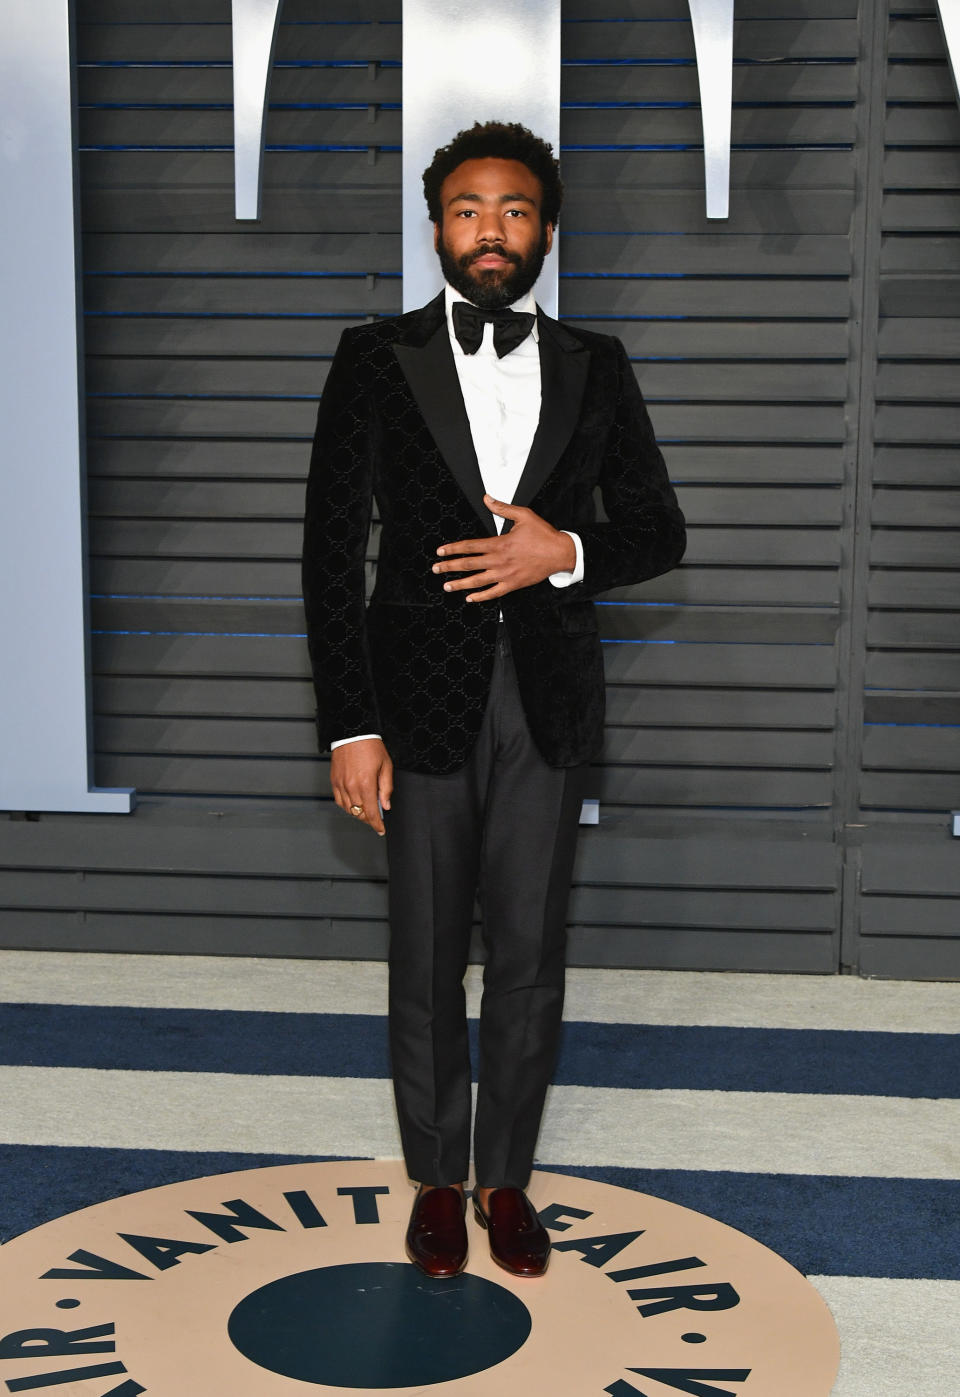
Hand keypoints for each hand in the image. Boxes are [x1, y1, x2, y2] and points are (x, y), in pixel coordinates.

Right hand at [330, 738, 392, 835]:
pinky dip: (347, 806)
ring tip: (366, 811)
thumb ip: (386, 788)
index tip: (380, 829)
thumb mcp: (386, 766)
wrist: (353, 733)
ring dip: (358, 813)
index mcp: (366, 784)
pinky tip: (354, 804)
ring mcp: (341, 784)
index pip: (371, 812)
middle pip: (359, 813)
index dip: (377, 824)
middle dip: (369, 819)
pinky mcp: (334, 781)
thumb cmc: (370, 746)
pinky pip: (339, 801)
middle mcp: (351, 786)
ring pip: (349, 809)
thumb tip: (385, 805)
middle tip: (376, 818)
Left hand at [432, 495, 576, 601]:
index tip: (441, 551)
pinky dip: (481, 596)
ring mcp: (505, 574)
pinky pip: (493, 593)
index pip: (470, 546)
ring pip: (478, 581)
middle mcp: (499, 560)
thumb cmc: (544, 535)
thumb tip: (487, 498)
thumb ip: (502, 508)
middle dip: (450, 566)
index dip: (453, 549)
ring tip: (446, 586)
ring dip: (460, 584)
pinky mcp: (513, 584)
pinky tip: (470, 598)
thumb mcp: (523, 515)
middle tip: (436, 569)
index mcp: (500, 543)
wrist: (560, 553)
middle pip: (469, 564)